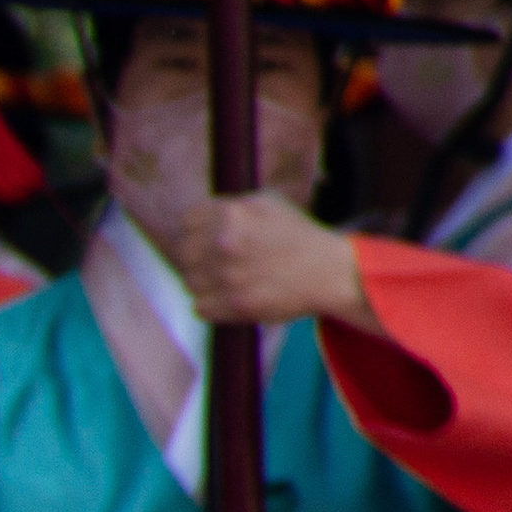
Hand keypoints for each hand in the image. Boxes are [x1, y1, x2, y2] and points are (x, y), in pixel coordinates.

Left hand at [155, 193, 377, 332]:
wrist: (328, 272)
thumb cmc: (297, 236)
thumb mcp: (267, 204)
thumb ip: (230, 206)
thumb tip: (199, 214)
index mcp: (232, 214)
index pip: (187, 221)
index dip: (195, 231)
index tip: (206, 239)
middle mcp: (226, 242)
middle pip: (183, 252)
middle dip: (197, 257)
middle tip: (216, 264)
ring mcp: (229, 275)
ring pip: (189, 281)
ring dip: (204, 283)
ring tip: (226, 281)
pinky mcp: (235, 304)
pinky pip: (199, 307)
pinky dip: (211, 306)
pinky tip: (228, 298)